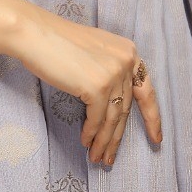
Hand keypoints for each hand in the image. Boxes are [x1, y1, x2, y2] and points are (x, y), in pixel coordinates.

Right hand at [11, 8, 162, 164]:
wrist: (35, 33)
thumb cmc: (57, 42)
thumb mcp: (96, 51)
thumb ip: (110, 70)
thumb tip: (112, 103)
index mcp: (128, 52)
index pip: (146, 91)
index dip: (152, 118)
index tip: (156, 139)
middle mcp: (126, 62)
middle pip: (126, 108)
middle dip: (117, 137)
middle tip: (110, 157)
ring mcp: (113, 74)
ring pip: (112, 118)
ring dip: (104, 141)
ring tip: (97, 158)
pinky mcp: (97, 87)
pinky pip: (97, 118)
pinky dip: (91, 133)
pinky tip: (86, 142)